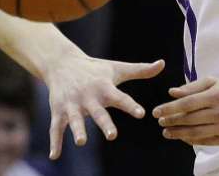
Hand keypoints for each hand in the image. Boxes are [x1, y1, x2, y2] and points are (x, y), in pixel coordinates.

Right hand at [44, 54, 164, 159]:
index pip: (120, 97)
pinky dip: (55, 142)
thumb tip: (163, 64)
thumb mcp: (117, 69)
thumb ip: (140, 70)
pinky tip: (55, 156)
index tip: (141, 114)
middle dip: (104, 123)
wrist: (61, 63)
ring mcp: (71, 104)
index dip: (130, 105)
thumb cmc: (95, 69)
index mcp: (104, 87)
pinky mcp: (58, 111)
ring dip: (78, 130)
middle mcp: (88, 96)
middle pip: (97, 112)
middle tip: (113, 135)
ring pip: (74, 119)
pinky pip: (56, 128)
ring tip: (81, 142)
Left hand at [152, 77, 218, 145]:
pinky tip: (182, 137)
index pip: (187, 104)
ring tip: (167, 132)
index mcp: (216, 96)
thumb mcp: (211, 82)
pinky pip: (205, 141)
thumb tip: (171, 92)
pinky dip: (191, 140)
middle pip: (189, 119)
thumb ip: (190, 87)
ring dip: (178, 133)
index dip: (169, 109)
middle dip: (171, 121)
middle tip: (160, 122)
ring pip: (196, 133)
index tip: (157, 112)